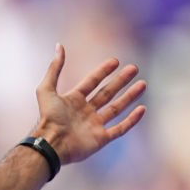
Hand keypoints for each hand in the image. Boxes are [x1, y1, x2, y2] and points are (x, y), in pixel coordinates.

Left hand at [35, 43, 145, 163]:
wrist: (51, 143)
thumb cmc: (48, 118)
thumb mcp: (47, 89)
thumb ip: (54, 68)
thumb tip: (59, 46)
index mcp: (73, 100)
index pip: (92, 82)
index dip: (103, 71)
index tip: (116, 61)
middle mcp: (85, 112)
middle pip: (107, 93)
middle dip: (121, 81)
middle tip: (134, 68)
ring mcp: (94, 126)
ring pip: (116, 109)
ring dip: (129, 96)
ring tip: (142, 84)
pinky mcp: (101, 139)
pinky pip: (120, 128)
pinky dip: (131, 120)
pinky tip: (142, 109)